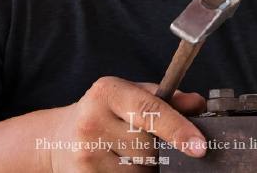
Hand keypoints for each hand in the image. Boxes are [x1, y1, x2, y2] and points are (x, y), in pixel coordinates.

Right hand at [48, 76, 206, 171]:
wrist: (57, 139)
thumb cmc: (103, 114)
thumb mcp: (131, 96)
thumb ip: (165, 99)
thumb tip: (197, 104)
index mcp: (107, 92)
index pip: (148, 111)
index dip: (177, 129)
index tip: (199, 147)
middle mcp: (92, 121)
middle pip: (149, 146)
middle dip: (159, 150)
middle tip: (149, 144)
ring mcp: (85, 153)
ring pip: (140, 171)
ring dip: (146, 168)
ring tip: (130, 154)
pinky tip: (119, 166)